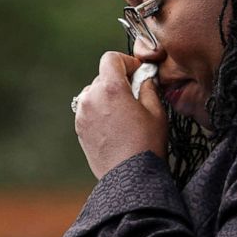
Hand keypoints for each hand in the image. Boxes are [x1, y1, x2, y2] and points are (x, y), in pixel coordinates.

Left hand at [75, 52, 167, 178]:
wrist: (129, 177)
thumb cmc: (146, 145)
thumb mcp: (157, 112)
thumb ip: (148, 87)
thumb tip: (144, 78)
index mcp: (111, 88)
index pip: (110, 59)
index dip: (126, 62)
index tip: (137, 73)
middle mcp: (91, 97)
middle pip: (103, 76)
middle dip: (119, 81)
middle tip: (136, 96)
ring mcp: (82, 114)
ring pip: (94, 93)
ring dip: (108, 96)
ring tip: (125, 114)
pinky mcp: (79, 128)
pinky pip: (89, 110)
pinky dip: (100, 111)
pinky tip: (115, 126)